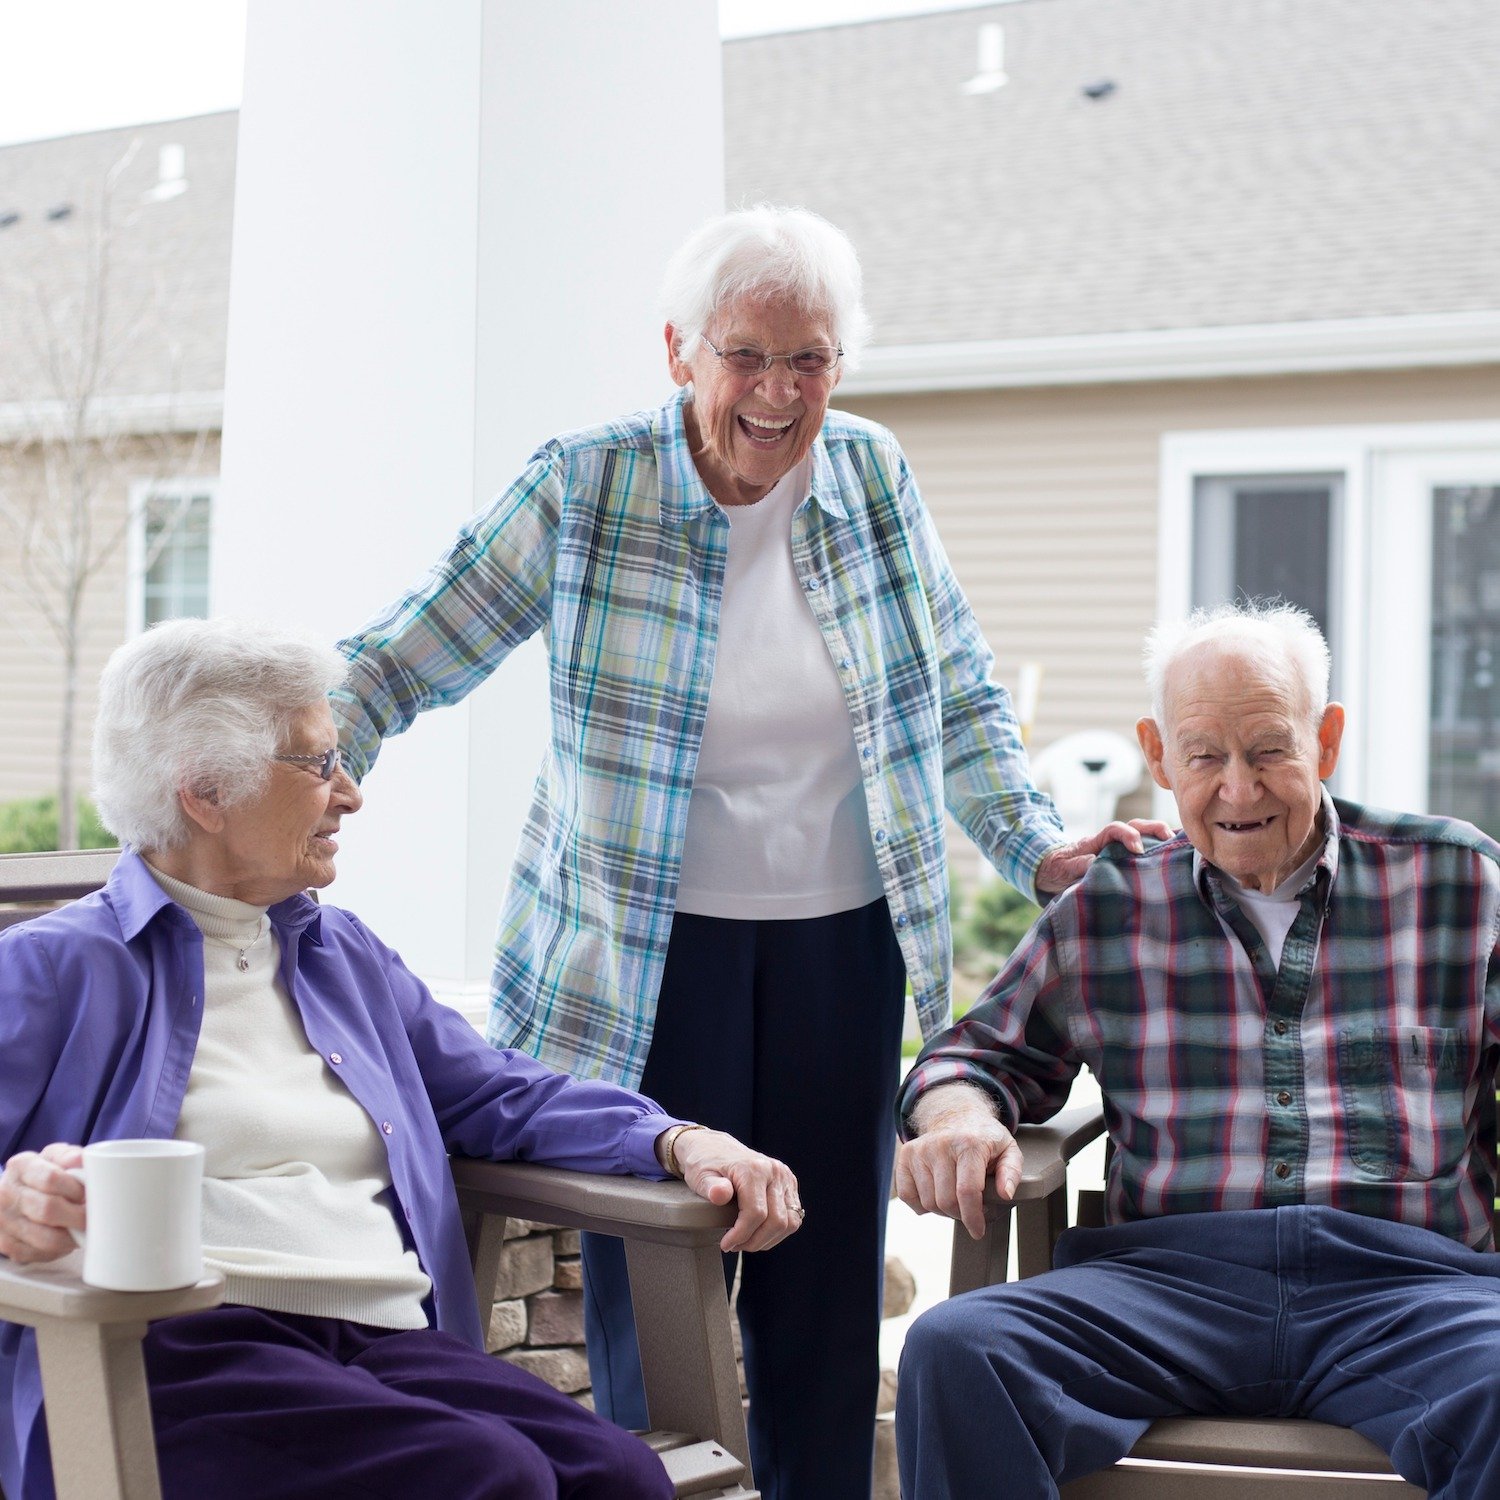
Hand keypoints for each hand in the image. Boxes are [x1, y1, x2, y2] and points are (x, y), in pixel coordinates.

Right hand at [0, 1144, 84, 1263]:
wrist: (17, 1192)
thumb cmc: (45, 1172)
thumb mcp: (56, 1156)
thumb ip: (70, 1156)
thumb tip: (81, 1160)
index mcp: (21, 1166)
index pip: (51, 1179)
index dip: (76, 1190)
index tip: (89, 1195)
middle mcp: (6, 1194)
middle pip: (47, 1210)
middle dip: (78, 1216)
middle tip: (93, 1217)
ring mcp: (4, 1221)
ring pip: (45, 1237)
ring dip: (71, 1237)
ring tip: (84, 1230)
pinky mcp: (6, 1244)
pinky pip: (38, 1253)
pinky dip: (58, 1250)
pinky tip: (67, 1239)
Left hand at [670, 1129, 802, 1252]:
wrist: (715, 1146)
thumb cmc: (706, 1163)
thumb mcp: (701, 1175)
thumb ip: (711, 1186)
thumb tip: (719, 1195)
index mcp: (754, 1168)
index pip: (756, 1213)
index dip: (741, 1235)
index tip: (726, 1244)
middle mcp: (775, 1171)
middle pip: (776, 1221)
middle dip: (755, 1241)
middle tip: (735, 1246)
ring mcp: (785, 1178)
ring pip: (789, 1222)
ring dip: (768, 1240)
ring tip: (746, 1241)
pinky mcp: (789, 1185)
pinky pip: (793, 1217)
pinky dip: (777, 1232)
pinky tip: (758, 1232)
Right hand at [895, 1085, 1021, 1240]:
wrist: (956, 1114)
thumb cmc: (984, 1138)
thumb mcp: (1008, 1150)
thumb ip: (1012, 1172)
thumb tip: (1006, 1194)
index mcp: (969, 1143)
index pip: (967, 1191)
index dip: (972, 1217)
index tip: (978, 1231)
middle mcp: (941, 1144)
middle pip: (945, 1201)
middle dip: (960, 1214)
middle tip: (970, 1209)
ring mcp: (920, 1150)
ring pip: (927, 1202)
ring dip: (942, 1210)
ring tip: (955, 1198)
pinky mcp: (906, 1155)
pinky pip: (907, 1196)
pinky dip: (921, 1205)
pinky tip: (935, 1194)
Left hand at [1035, 817, 1174, 893]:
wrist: (1054, 871)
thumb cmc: (1057, 869)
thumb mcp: (1061, 869)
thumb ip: (1076, 866)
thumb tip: (1093, 862)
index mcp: (1095, 842)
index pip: (1114, 829)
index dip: (1127, 835)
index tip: (1137, 850)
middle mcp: (1111, 841)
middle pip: (1135, 825)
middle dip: (1154, 828)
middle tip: (1169, 839)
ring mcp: (1119, 849)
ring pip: (1144, 835)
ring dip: (1162, 838)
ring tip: (1182, 847)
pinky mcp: (1126, 859)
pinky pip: (1146, 850)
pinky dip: (1162, 850)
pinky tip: (1179, 856)